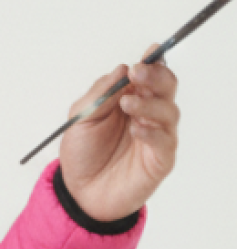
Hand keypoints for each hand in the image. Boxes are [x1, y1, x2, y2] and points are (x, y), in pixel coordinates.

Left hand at [58, 44, 179, 221]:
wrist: (80, 193)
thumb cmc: (83, 154)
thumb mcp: (81, 118)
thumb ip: (99, 94)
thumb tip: (120, 70)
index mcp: (131, 98)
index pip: (150, 74)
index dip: (152, 62)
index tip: (145, 55)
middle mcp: (148, 114)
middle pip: (167, 87)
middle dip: (155, 76)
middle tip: (136, 73)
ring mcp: (157, 136)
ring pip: (169, 112)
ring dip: (149, 104)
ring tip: (127, 105)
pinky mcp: (160, 160)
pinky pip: (165, 142)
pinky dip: (152, 132)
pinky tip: (136, 129)